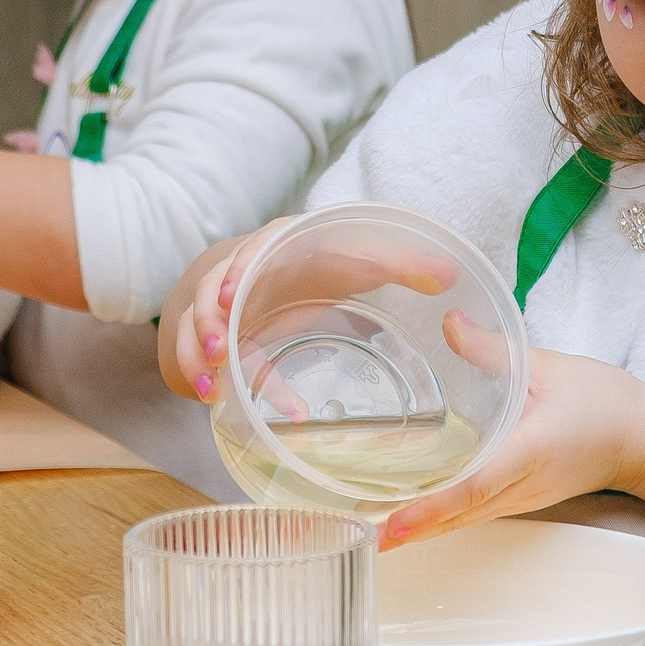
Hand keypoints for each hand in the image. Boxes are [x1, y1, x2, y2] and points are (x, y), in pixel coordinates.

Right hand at [160, 217, 459, 401]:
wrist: (278, 271)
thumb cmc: (322, 261)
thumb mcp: (358, 260)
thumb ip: (400, 264)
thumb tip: (449, 274)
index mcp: (276, 244)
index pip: (251, 249)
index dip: (240, 268)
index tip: (232, 294)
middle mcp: (240, 272)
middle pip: (211, 291)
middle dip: (209, 321)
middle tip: (221, 349)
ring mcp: (222, 306)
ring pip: (195, 326)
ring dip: (198, 354)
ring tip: (212, 388)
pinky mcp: (217, 335)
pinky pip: (199, 356)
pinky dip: (201, 377)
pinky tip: (217, 400)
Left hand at [378, 349, 644, 549]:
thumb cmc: (604, 401)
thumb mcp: (548, 365)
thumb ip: (494, 351)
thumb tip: (449, 324)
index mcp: (529, 453)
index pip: (473, 487)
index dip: (430, 508)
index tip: (392, 526)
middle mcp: (522, 487)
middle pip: (458, 515)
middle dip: (410, 528)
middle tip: (360, 532)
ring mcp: (522, 501)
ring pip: (464, 520)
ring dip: (421, 527)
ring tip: (371, 527)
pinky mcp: (521, 500)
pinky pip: (474, 513)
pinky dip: (442, 516)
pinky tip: (412, 512)